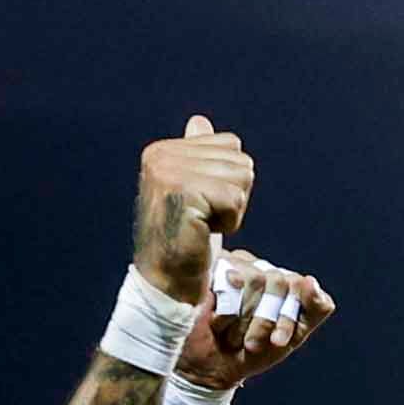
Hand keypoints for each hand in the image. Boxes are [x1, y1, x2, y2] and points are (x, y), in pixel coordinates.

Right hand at [132, 116, 253, 298]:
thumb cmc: (185, 240)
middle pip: (240, 161)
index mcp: (163, 150)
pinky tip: (205, 232)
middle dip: (233, 196)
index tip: (202, 205)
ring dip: (233, 210)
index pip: (231, 144)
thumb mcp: (193, 192)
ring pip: (241, 178)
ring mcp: (170, 172)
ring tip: (204, 225)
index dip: (229, 181)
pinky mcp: (184, 193)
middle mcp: (162, 155)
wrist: (168, 282)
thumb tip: (200, 121)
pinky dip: (231, 222)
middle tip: (204, 219)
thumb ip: (196, 156)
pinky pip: (236, 199)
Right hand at [178, 250, 335, 389]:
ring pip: (254, 279)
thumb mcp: (292, 336)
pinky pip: (227, 283)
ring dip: (245, 319)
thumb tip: (311, 280)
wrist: (213, 368)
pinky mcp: (208, 270)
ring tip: (233, 336)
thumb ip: (314, 309)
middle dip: (266, 320)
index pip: (297, 284)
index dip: (288, 316)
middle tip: (252, 344)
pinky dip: (226, 313)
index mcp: (282, 280)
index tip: (278, 342)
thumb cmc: (253, 351)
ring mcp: (232, 264)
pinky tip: (217, 324)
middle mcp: (258, 266)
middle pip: (278, 281)